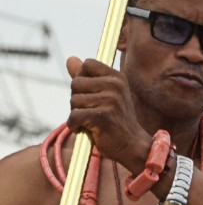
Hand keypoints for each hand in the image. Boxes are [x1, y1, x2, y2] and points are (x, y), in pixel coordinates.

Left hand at [65, 56, 151, 170]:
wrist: (131, 145)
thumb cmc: (115, 120)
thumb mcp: (104, 94)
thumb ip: (86, 77)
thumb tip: (70, 59)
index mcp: (117, 77)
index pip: (88, 64)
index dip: (83, 79)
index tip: (92, 94)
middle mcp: (115, 86)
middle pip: (76, 83)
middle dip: (78, 99)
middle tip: (92, 112)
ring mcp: (110, 100)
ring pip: (74, 100)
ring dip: (77, 114)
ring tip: (92, 122)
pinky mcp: (102, 116)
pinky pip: (74, 115)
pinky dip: (75, 125)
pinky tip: (85, 129)